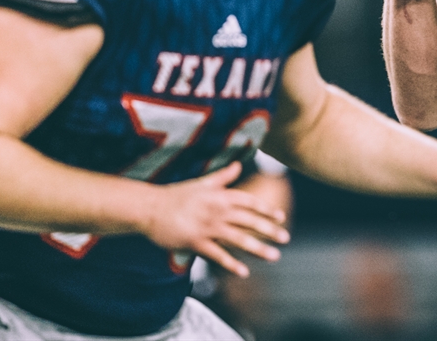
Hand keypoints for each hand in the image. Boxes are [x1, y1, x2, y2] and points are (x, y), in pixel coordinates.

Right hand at [142, 162, 289, 277]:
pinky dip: (231, 264)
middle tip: (286, 238)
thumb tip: (238, 164)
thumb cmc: (176, 195)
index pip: (249, 202)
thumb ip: (222, 177)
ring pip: (238, 238)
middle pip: (249, 220)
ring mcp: (207, 227)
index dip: (266, 209)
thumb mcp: (202, 183)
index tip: (281, 217)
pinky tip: (244, 272)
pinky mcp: (195, 242)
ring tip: (274, 256)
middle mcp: (217, 210)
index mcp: (220, 195)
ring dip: (258, 248)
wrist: (150, 208)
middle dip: (269, 229)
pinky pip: (217, 254)